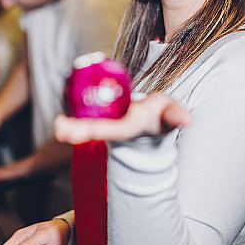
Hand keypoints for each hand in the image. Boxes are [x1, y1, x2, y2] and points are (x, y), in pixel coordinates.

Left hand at [54, 93, 190, 144]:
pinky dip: (72, 114)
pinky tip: (60, 112)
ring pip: (85, 126)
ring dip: (70, 127)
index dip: (101, 129)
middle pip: (95, 131)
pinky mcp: (97, 120)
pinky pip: (83, 114)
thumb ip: (175, 114)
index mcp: (131, 128)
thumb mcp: (169, 113)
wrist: (150, 123)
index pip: (115, 129)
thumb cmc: (160, 115)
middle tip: (60, 129)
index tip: (88, 130)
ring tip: (57, 124)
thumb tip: (186, 119)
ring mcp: (105, 126)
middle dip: (78, 132)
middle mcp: (115, 130)